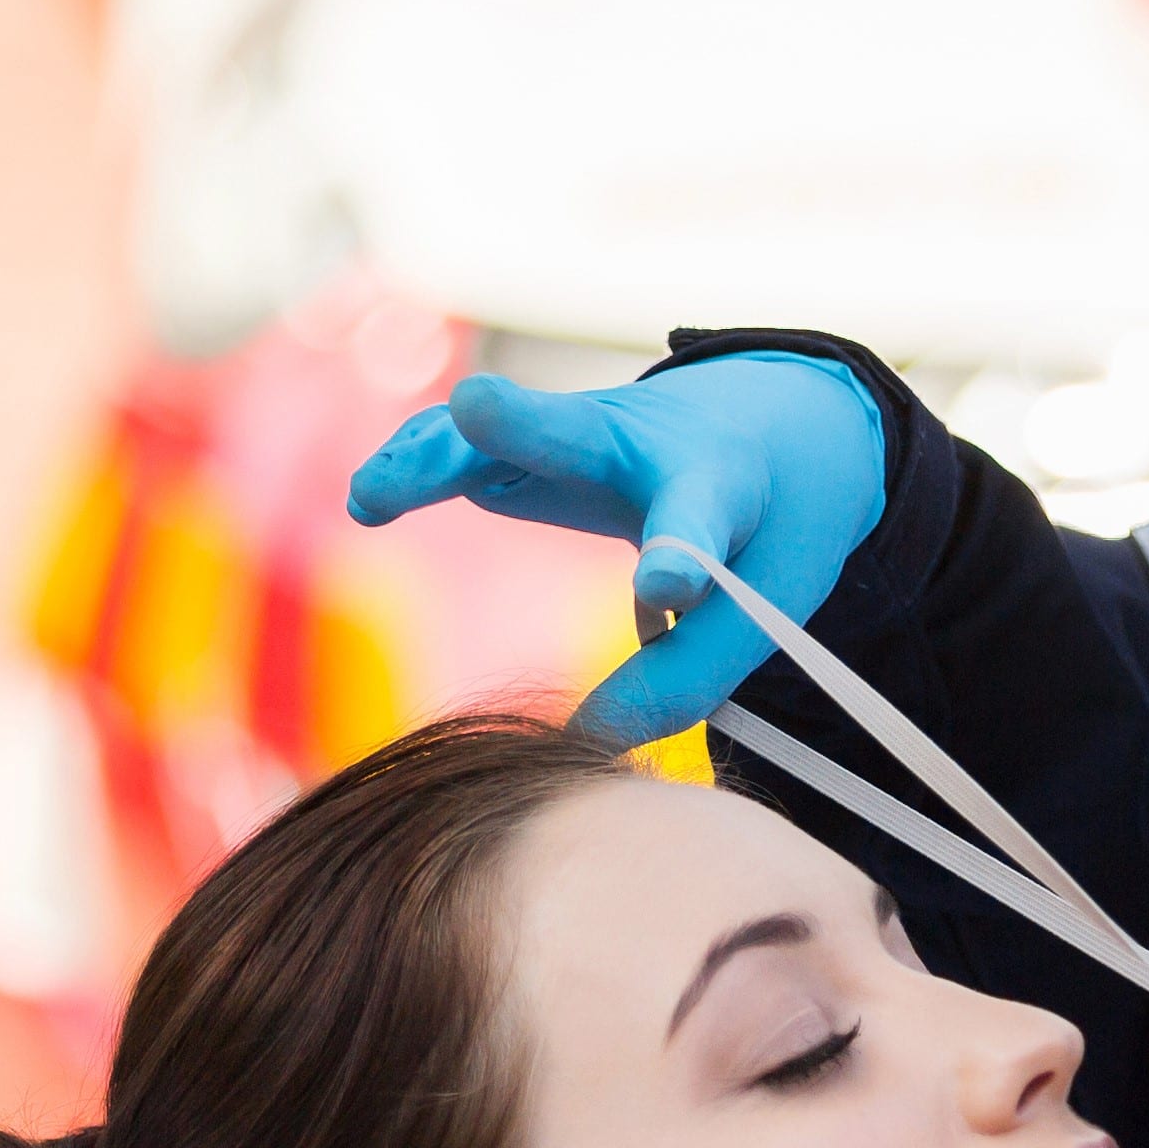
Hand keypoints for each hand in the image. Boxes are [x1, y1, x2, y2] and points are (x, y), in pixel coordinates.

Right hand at [343, 354, 889, 748]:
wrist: (778, 421)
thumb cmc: (767, 529)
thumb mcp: (761, 604)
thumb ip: (682, 681)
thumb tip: (582, 740)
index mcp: (723, 488)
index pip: (699, 527)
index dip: (679, 560)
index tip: (668, 590)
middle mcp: (645, 445)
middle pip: (580, 433)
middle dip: (525, 425)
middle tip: (477, 407)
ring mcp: (581, 431)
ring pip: (501, 432)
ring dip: (439, 455)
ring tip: (370, 500)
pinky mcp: (535, 439)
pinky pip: (469, 441)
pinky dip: (419, 459)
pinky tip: (370, 500)